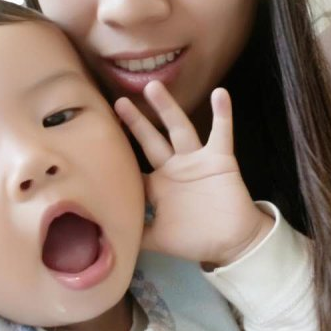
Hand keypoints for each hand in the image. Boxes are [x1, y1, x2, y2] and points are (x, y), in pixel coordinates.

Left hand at [114, 81, 272, 267]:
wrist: (233, 244)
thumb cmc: (195, 240)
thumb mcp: (158, 239)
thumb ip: (136, 234)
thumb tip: (107, 238)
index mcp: (158, 185)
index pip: (133, 166)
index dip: (118, 156)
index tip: (97, 140)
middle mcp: (174, 167)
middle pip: (150, 140)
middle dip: (135, 122)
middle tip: (119, 101)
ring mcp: (196, 160)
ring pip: (179, 128)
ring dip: (167, 108)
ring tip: (153, 86)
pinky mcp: (219, 158)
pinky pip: (222, 133)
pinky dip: (223, 114)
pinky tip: (220, 93)